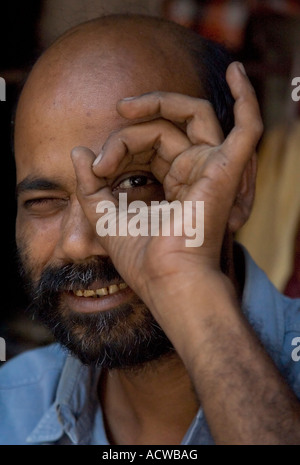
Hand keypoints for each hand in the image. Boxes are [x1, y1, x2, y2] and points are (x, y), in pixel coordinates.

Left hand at [71, 62, 261, 302]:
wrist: (164, 278)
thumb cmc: (140, 256)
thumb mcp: (102, 215)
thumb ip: (88, 183)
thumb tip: (79, 151)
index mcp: (173, 182)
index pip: (149, 143)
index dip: (118, 147)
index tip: (94, 169)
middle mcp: (195, 171)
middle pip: (164, 127)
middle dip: (128, 129)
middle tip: (103, 153)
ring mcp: (213, 168)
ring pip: (188, 117)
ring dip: (156, 106)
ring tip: (124, 109)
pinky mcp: (227, 169)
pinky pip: (247, 127)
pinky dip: (247, 99)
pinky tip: (236, 71)